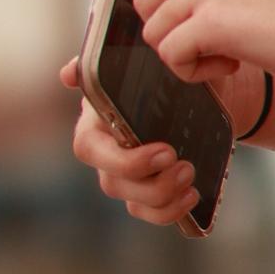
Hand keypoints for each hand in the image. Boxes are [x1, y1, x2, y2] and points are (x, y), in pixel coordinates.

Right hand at [59, 46, 245, 227]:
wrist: (206, 89)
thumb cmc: (171, 71)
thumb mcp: (154, 60)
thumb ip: (117, 61)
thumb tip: (68, 73)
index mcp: (96, 118)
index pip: (88, 149)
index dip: (123, 160)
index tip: (165, 153)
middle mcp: (105, 150)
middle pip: (112, 181)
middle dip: (151, 181)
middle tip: (184, 166)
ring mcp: (123, 174)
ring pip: (131, 200)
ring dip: (163, 196)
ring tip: (191, 176)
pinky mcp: (144, 192)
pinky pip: (147, 213)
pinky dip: (170, 211)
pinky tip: (192, 196)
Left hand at [128, 0, 274, 86]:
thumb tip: (169, 3)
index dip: (159, 0)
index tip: (190, 19)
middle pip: (143, 1)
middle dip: (169, 30)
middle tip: (209, 42)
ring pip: (153, 32)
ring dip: (184, 54)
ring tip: (227, 55)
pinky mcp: (210, 21)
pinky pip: (170, 55)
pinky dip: (194, 73)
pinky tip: (232, 66)